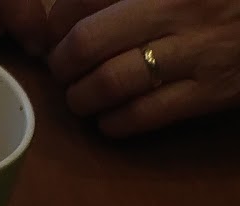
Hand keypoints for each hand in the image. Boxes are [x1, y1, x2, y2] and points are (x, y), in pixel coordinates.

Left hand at [47, 0, 239, 133]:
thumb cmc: (223, 0)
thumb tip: (74, 8)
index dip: (58, 21)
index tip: (53, 34)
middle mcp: (177, 10)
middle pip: (89, 43)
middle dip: (63, 63)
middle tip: (61, 70)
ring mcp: (195, 54)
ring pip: (111, 84)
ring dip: (83, 98)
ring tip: (81, 97)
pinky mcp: (210, 93)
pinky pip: (145, 116)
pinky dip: (115, 123)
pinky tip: (109, 119)